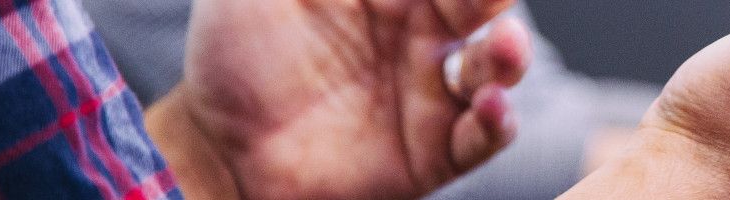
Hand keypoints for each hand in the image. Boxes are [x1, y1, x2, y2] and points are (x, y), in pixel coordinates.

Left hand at [146, 0, 528, 198]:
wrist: (219, 146)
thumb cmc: (235, 54)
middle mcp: (423, 36)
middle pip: (483, 4)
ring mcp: (433, 93)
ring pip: (497, 66)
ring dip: (510, 54)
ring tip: (505, 45)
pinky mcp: (435, 151)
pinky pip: (483, 137)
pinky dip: (497, 122)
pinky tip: (489, 104)